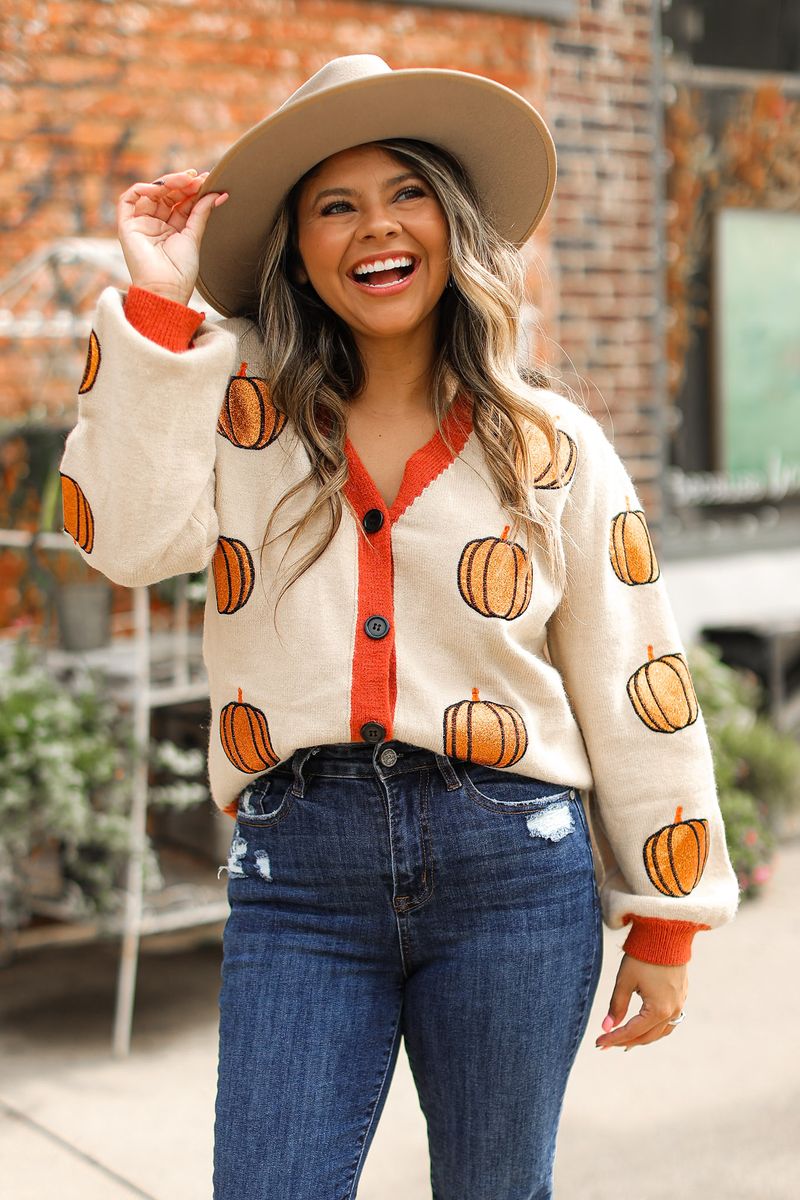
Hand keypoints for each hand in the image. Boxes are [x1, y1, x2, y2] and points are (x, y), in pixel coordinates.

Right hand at [117, 168, 228, 305]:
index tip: (206, 180)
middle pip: (166, 195)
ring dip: (166, 183)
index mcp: (173, 229)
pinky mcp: (127, 226)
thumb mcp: (193, 236)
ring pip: (150, 193)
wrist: (166, 290)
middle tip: (196, 178)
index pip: (181, 202)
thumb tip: (217, 193)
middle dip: (181, 184)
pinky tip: (159, 188)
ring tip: (184, 180)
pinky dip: (142, 189)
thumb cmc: (180, 272)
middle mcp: (156, 224)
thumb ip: (201, 212)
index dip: (191, 190)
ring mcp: (141, 224)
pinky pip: (128, 199)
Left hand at [595, 954, 688, 1051]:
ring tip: (624, 1041)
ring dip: (642, 1037)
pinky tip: (644, 1026)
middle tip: (605, 1044)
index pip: (632, 1032)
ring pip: (660, 1031)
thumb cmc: (643, 956)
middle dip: (625, 1041)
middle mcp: (673, 1011)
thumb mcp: (625, 980)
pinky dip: (654, 1028)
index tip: (597, 1042)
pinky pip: (669, 1021)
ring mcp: (680, 1004)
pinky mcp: (681, 995)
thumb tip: (607, 1027)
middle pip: (647, 1036)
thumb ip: (617, 1006)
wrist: (666, 933)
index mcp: (659, 1010)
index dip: (613, 1038)